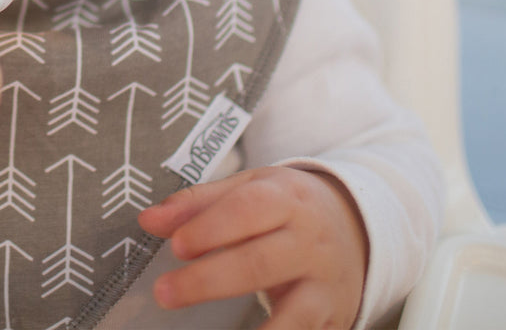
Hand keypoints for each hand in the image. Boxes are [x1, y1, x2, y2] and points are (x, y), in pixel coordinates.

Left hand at [139, 166, 368, 328]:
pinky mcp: (333, 318)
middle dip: (209, 280)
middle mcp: (310, 240)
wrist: (357, 225)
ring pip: (290, 313)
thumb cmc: (286, 206)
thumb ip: (197, 204)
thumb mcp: (249, 189)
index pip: (247, 210)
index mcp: (286, 198)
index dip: (211, 228)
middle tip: (165, 293)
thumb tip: (148, 220)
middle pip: (259, 262)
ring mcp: (325, 283)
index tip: (176, 246)